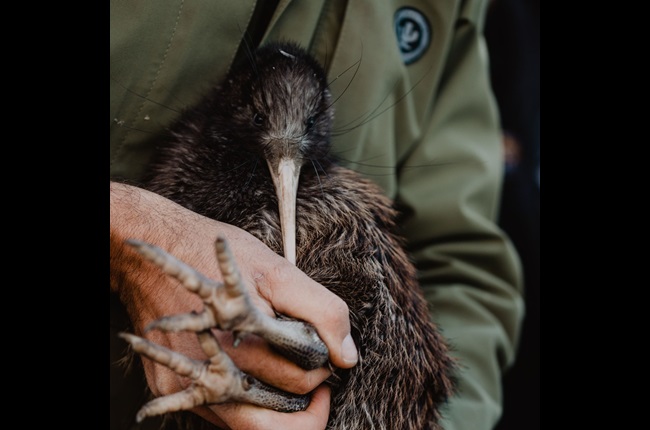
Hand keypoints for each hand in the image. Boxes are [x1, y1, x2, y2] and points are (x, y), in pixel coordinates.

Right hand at [110, 182, 357, 428]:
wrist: (154, 254)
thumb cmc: (219, 257)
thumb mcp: (277, 270)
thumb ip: (321, 311)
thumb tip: (347, 356)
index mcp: (246, 336)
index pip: (300, 382)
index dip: (323, 373)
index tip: (326, 358)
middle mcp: (214, 367)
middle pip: (278, 410)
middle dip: (304, 392)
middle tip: (310, 369)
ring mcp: (190, 383)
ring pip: (249, 425)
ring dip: (277, 407)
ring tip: (287, 378)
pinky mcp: (172, 388)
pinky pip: (220, 417)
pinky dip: (244, 403)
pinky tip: (253, 377)